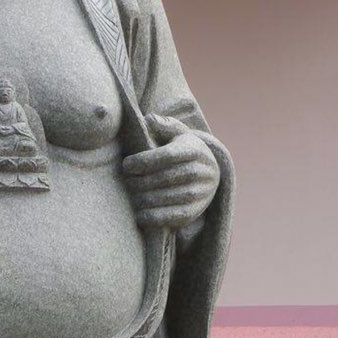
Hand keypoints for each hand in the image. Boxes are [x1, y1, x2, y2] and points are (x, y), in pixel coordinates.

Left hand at [123, 115, 219, 230]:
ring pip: (170, 198)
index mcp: (194, 149)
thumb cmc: (184, 149)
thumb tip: (149, 119)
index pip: (167, 156)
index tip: (126, 165)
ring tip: (132, 197)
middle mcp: (201, 171)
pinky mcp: (198, 210)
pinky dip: (156, 217)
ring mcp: (202, 192)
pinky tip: (140, 215)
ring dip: (146, 199)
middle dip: (141, 181)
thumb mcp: (178, 133)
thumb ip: (164, 125)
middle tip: (126, 182)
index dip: (144, 161)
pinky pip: (176, 216)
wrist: (211, 172)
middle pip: (166, 178)